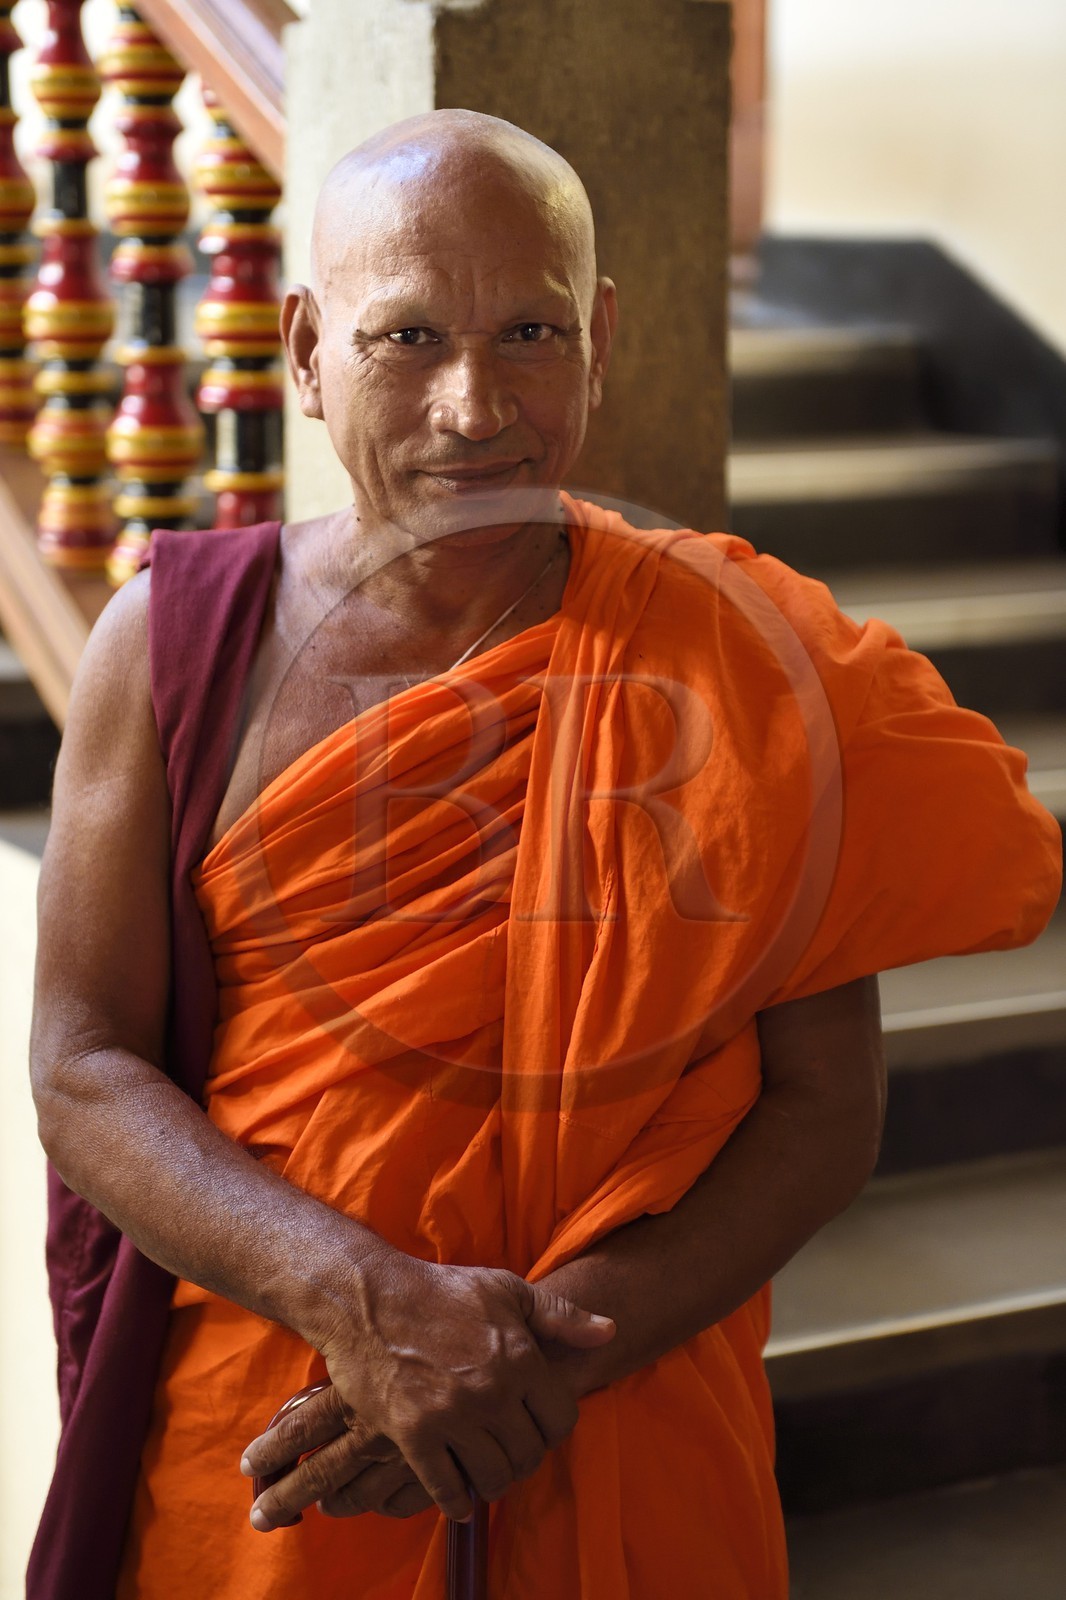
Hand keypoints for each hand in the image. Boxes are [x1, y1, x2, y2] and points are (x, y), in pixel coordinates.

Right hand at [242, 1258, 613, 1528]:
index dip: (553, 1428)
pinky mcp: (412, 1434)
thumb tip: (610, 1332)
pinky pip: (446, 1489)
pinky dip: (456, 1500)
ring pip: (492, 1477)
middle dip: (524, 1458)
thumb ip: (561, 1315)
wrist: (368, 1297)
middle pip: (529, 1455)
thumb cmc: (440, 1291)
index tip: (536, 1426)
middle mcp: (492, 1391)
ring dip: (492, 1481)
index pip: (561, 1420)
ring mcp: (452, 1416)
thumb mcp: (506, 1290)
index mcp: (520, 1357)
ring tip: (485, 1470)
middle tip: (509, 1452)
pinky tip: (458, 1496)